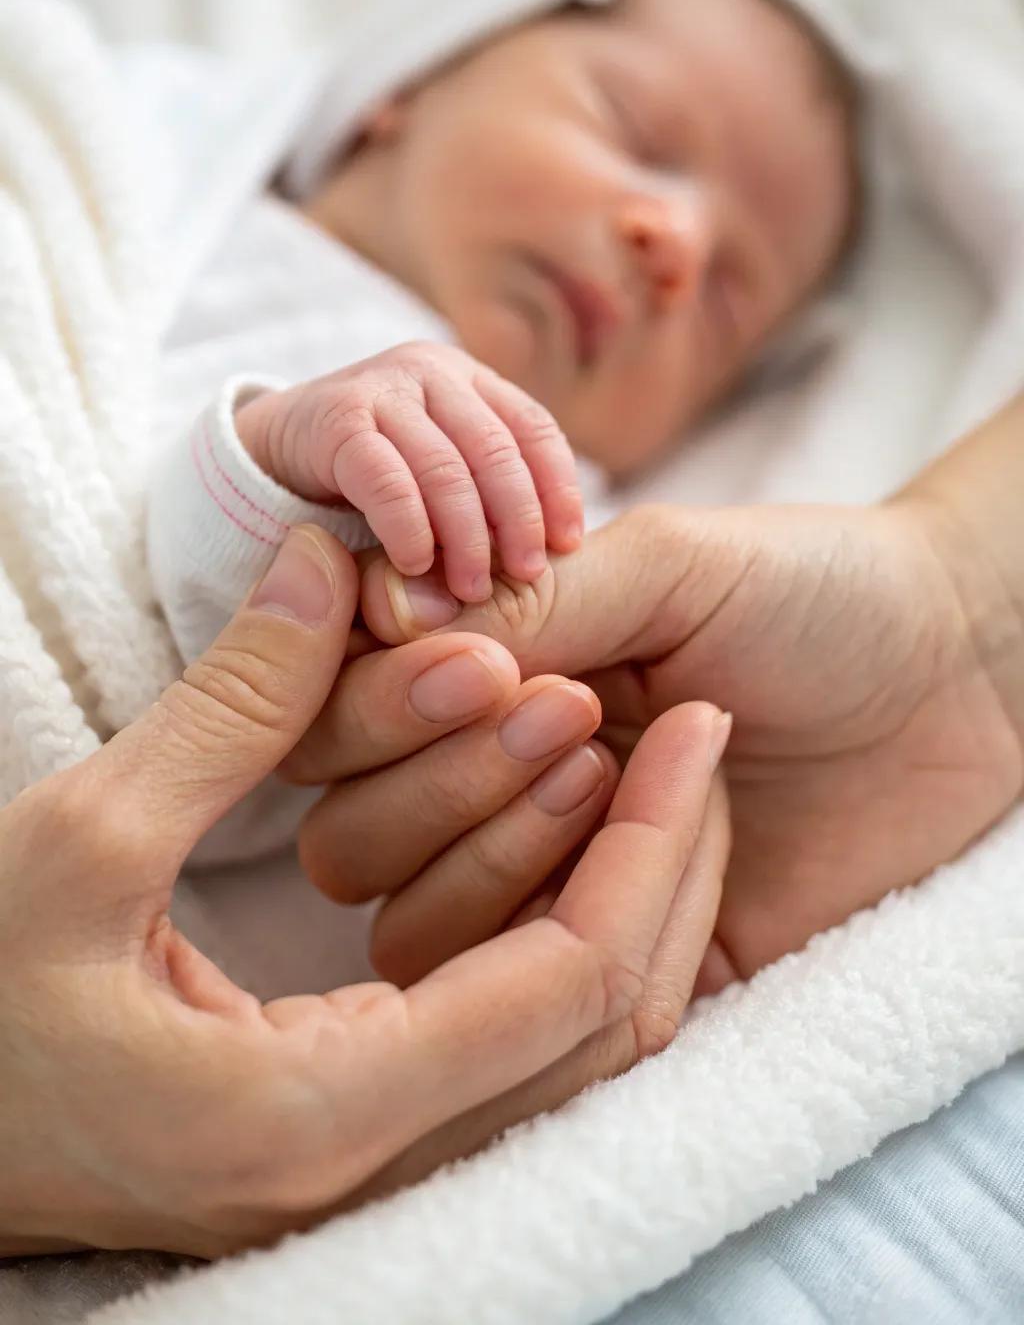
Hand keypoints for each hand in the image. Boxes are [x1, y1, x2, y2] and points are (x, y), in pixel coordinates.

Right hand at [0, 526, 726, 1258]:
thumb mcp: (88, 838)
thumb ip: (232, 707)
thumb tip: (329, 564)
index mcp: (323, 1106)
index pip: (569, 982)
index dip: (648, 840)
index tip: (692, 718)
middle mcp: (374, 1163)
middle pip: (600, 1029)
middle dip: (659, 868)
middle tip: (690, 732)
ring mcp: (370, 1167)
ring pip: (570, 1053)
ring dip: (620, 905)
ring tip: (641, 771)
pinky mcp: (353, 1141)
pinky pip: (510, 1057)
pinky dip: (558, 947)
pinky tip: (564, 847)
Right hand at [234, 341, 582, 602]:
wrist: (266, 452)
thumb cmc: (368, 481)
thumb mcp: (435, 477)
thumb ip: (483, 499)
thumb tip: (548, 565)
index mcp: (468, 379)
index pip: (534, 428)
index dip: (557, 487)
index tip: (568, 546)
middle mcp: (429, 371)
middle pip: (497, 447)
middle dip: (518, 517)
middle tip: (526, 577)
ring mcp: (380, 389)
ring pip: (446, 466)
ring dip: (466, 535)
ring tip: (471, 589)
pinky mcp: (333, 420)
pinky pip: (387, 478)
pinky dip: (408, 527)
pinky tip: (415, 566)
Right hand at [359, 498, 1023, 981]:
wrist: (954, 675)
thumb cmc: (806, 591)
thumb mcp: (666, 563)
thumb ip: (527, 594)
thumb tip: (372, 608)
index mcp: (476, 680)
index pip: (336, 726)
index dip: (382, 710)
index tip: (490, 671)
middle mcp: (483, 789)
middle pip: (349, 839)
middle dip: (446, 784)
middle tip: (578, 717)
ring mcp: (543, 885)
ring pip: (416, 930)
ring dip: (502, 855)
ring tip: (620, 768)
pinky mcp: (618, 967)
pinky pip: (541, 997)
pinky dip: (593, 920)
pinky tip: (691, 832)